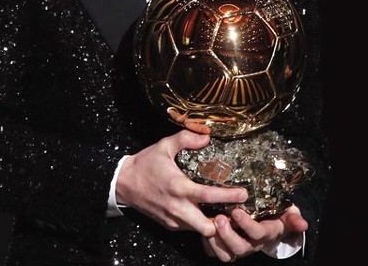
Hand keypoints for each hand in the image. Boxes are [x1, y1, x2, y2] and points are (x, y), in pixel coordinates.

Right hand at [116, 129, 248, 236]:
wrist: (123, 183)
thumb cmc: (145, 163)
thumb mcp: (164, 145)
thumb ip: (186, 138)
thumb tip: (207, 137)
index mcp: (178, 186)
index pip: (208, 195)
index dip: (228, 196)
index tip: (244, 195)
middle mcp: (177, 207)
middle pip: (207, 227)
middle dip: (222, 223)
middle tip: (233, 212)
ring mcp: (172, 219)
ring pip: (199, 231)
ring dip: (211, 224)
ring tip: (221, 213)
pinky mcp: (168, 224)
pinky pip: (189, 229)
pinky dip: (198, 223)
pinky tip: (202, 212)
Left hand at [201, 204, 307, 261]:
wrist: (269, 223)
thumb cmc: (277, 216)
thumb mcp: (288, 214)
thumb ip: (294, 219)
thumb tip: (304, 224)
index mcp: (265, 234)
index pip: (257, 233)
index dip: (246, 225)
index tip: (236, 211)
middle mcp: (251, 244)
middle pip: (239, 248)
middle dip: (228, 235)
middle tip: (219, 218)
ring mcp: (238, 248)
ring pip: (226, 255)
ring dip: (216, 242)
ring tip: (209, 224)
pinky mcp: (226, 248)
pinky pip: (214, 253)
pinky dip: (207, 245)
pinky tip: (203, 231)